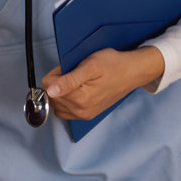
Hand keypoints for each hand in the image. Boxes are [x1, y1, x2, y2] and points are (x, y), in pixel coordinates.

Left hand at [41, 46, 164, 120]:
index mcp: (80, 99)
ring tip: (78, 82)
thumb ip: (68, 80)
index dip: (56, 74)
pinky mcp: (88, 114)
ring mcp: (84, 114)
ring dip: (62, 93)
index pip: (47, 87)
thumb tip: (50, 91)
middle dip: (58, 83)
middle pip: (51, 97)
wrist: (132, 72)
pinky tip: (79, 90)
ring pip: (57, 104)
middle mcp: (81, 111)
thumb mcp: (90, 66)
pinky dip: (68, 100)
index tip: (68, 69)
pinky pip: (66, 110)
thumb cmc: (114, 65)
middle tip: (75, 73)